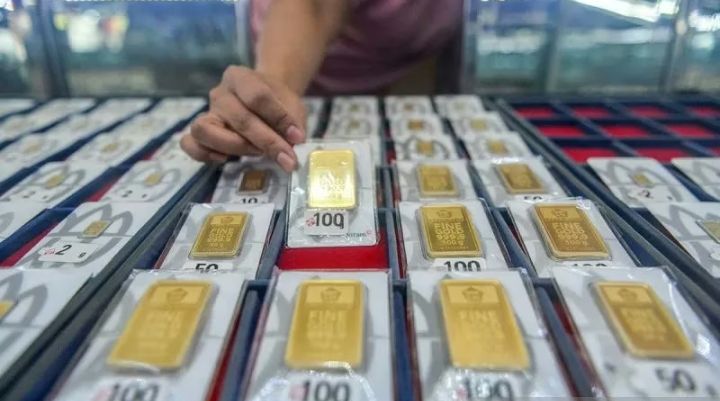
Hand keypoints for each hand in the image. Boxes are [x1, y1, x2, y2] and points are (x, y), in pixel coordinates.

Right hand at [181, 66, 305, 171]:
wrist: (262, 100)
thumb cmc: (277, 102)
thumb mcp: (291, 105)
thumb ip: (292, 122)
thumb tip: (293, 143)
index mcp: (241, 77)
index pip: (258, 96)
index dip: (279, 119)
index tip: (298, 137)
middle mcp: (219, 93)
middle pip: (239, 118)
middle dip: (266, 142)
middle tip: (286, 158)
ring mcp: (207, 113)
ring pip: (205, 131)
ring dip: (235, 147)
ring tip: (256, 153)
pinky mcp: (200, 133)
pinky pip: (190, 144)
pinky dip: (204, 155)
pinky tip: (225, 159)